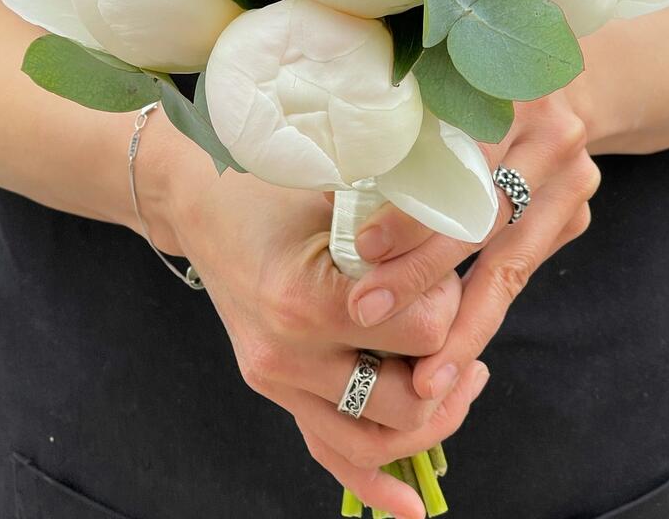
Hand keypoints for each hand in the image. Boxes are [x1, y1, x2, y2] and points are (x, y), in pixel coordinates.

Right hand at [151, 144, 488, 518]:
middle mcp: (287, 354)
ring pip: (372, 443)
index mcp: (307, 297)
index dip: (451, 302)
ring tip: (461, 386)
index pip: (422, 332)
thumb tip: (468, 242)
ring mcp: (275, 380)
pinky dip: (374, 484)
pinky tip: (411, 505)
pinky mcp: (272, 389)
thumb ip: (396, 228)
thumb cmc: (270, 183)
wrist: (199, 203)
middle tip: (464, 330)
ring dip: (430, 425)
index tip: (449, 272)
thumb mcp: (337, 190)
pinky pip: (327, 453)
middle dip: (448, 369)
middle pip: (405, 400)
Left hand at [343, 92, 599, 400]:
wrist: (549, 94)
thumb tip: (319, 169)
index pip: (459, 162)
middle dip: (423, 274)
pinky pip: (520, 271)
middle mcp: (552, 133)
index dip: (412, 208)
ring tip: (424, 377)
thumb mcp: (433, 87)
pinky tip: (453, 355)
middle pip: (482, 217)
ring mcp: (573, 177)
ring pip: (509, 262)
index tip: (364, 249)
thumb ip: (396, 123)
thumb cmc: (463, 91)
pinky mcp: (575, 215)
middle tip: (368, 314)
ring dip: (462, 324)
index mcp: (509, 92)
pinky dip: (482, 313)